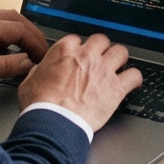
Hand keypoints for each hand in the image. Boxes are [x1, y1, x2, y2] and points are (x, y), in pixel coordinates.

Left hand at [0, 10, 48, 84]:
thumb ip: (4, 67)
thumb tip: (27, 62)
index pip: (18, 29)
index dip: (35, 42)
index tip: (42, 56)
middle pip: (14, 17)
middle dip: (31, 32)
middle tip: (40, 48)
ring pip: (3, 16)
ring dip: (19, 29)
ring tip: (28, 45)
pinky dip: (6, 29)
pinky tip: (6, 43)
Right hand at [16, 31, 141, 125]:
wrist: (54, 123)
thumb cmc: (40, 106)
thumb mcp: (29, 82)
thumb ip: (38, 71)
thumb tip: (40, 71)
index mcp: (64, 51)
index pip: (77, 40)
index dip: (78, 49)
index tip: (78, 57)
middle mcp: (87, 56)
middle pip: (102, 40)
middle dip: (101, 49)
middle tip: (99, 59)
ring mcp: (103, 70)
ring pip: (121, 51)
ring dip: (119, 59)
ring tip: (117, 67)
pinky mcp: (116, 88)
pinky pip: (134, 75)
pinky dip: (134, 79)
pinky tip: (131, 83)